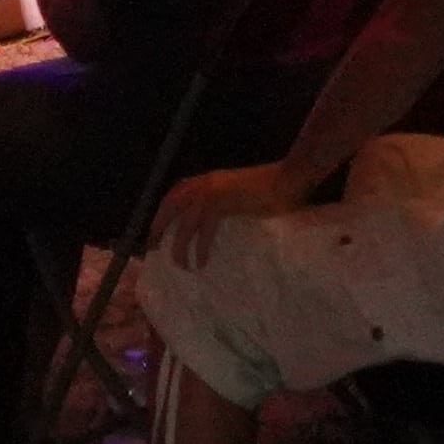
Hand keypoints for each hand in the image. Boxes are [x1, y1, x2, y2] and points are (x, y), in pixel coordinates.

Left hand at [149, 164, 305, 272]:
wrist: (289, 178)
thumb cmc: (272, 189)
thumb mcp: (241, 195)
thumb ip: (226, 203)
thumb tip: (213, 222)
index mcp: (209, 180)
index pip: (176, 193)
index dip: (165, 211)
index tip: (158, 229)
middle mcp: (206, 183)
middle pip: (172, 205)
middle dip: (160, 226)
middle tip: (154, 247)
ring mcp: (213, 191)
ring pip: (185, 222)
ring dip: (180, 245)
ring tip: (181, 265)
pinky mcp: (222, 203)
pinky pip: (203, 230)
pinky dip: (200, 247)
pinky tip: (201, 261)